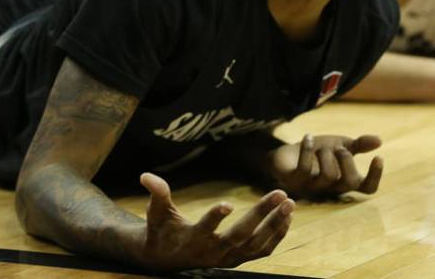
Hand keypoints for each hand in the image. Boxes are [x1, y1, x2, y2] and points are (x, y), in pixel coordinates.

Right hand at [133, 172, 293, 271]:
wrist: (167, 260)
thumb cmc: (162, 231)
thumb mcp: (157, 213)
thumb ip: (157, 194)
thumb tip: (145, 175)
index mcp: (191, 241)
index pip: (204, 230)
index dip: (214, 218)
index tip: (227, 203)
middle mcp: (212, 253)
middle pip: (240, 235)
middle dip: (261, 215)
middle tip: (280, 194)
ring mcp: (227, 258)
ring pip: (256, 245)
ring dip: (275, 225)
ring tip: (289, 203)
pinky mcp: (238, 259)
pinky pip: (262, 251)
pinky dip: (276, 236)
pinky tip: (287, 217)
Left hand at [268, 134, 382, 198]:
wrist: (286, 153)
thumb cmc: (317, 153)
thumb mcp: (339, 145)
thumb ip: (359, 145)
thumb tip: (380, 140)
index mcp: (345, 180)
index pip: (367, 188)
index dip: (375, 176)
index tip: (379, 157)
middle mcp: (331, 188)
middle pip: (349, 182)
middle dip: (347, 161)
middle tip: (339, 149)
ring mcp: (313, 187)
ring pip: (328, 176)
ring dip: (326, 154)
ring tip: (320, 146)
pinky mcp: (294, 182)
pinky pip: (304, 169)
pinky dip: (307, 149)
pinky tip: (307, 137)